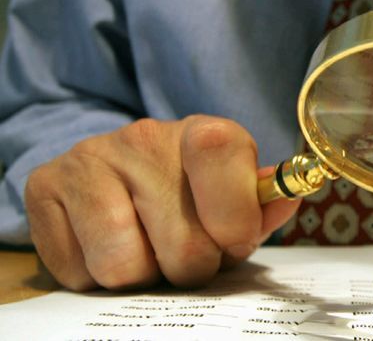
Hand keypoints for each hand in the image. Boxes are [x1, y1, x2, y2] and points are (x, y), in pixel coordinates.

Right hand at [25, 115, 299, 290]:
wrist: (116, 171)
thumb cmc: (188, 194)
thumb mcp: (233, 197)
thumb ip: (261, 206)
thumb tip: (286, 199)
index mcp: (202, 133)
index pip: (221, 153)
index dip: (234, 219)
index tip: (233, 240)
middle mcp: (143, 138)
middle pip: (184, 247)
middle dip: (192, 266)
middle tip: (186, 250)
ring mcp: (89, 159)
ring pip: (125, 268)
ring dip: (144, 276)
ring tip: (148, 249)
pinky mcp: (45, 186)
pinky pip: (79, 273)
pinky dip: (99, 278)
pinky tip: (110, 247)